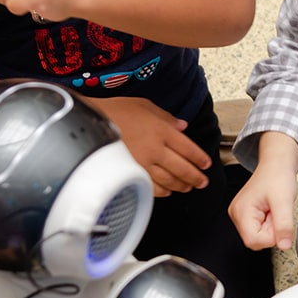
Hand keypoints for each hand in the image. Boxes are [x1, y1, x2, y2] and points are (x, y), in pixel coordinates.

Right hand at [93, 96, 209, 195]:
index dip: (200, 158)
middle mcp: (155, 149)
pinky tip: (168, 191)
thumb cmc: (117, 110)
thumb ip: (167, 118)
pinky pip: (151, 187)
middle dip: (196, 177)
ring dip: (181, 185)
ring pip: (169, 180)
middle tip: (203, 182)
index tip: (206, 164)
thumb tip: (183, 127)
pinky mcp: (131, 173)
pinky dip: (162, 191)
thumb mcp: (145, 106)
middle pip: (182, 168)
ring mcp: (143, 163)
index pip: (188, 148)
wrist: (91, 122)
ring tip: (188, 187)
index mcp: (162, 130)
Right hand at [229, 163, 297, 249]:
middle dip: (271, 231)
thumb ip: (284, 225)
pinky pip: (260, 230)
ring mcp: (241, 216)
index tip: (278, 219)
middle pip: (255, 240)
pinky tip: (271, 211)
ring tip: (273, 209)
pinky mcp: (248, 216)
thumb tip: (284, 246)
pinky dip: (269, 224)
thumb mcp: (284, 201)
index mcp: (240, 211)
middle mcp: (237, 215)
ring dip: (271, 227)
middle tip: (276, 212)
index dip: (271, 236)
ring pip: (259, 237)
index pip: (253, 241)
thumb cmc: (277, 176)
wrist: (277, 165)